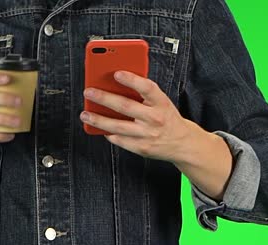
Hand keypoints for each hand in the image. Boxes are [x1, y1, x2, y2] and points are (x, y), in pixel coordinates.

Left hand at [80, 70, 196, 162]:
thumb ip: (143, 94)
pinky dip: (108, 134)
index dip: (132, 80)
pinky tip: (99, 128)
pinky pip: (120, 140)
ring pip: (117, 126)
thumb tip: (116, 84)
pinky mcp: (141, 148)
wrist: (182, 143)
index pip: (147, 88)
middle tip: (89, 92)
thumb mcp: (161, 102)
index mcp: (161, 103)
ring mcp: (147, 135)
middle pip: (126, 106)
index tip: (116, 73)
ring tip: (85, 114)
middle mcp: (155, 119)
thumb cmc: (167, 117)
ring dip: (98, 120)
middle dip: (104, 98)